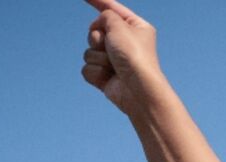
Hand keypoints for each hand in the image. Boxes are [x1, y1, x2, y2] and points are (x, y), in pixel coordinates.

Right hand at [81, 0, 164, 115]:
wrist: (137, 89)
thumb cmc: (134, 55)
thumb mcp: (120, 25)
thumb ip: (106, 16)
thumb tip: (98, 26)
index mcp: (135, 27)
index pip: (112, 9)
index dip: (98, 1)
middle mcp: (125, 42)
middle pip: (95, 32)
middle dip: (98, 38)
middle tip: (110, 47)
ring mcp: (114, 60)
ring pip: (89, 51)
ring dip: (98, 57)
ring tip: (113, 66)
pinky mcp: (105, 76)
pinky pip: (87, 68)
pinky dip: (96, 72)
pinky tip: (109, 78)